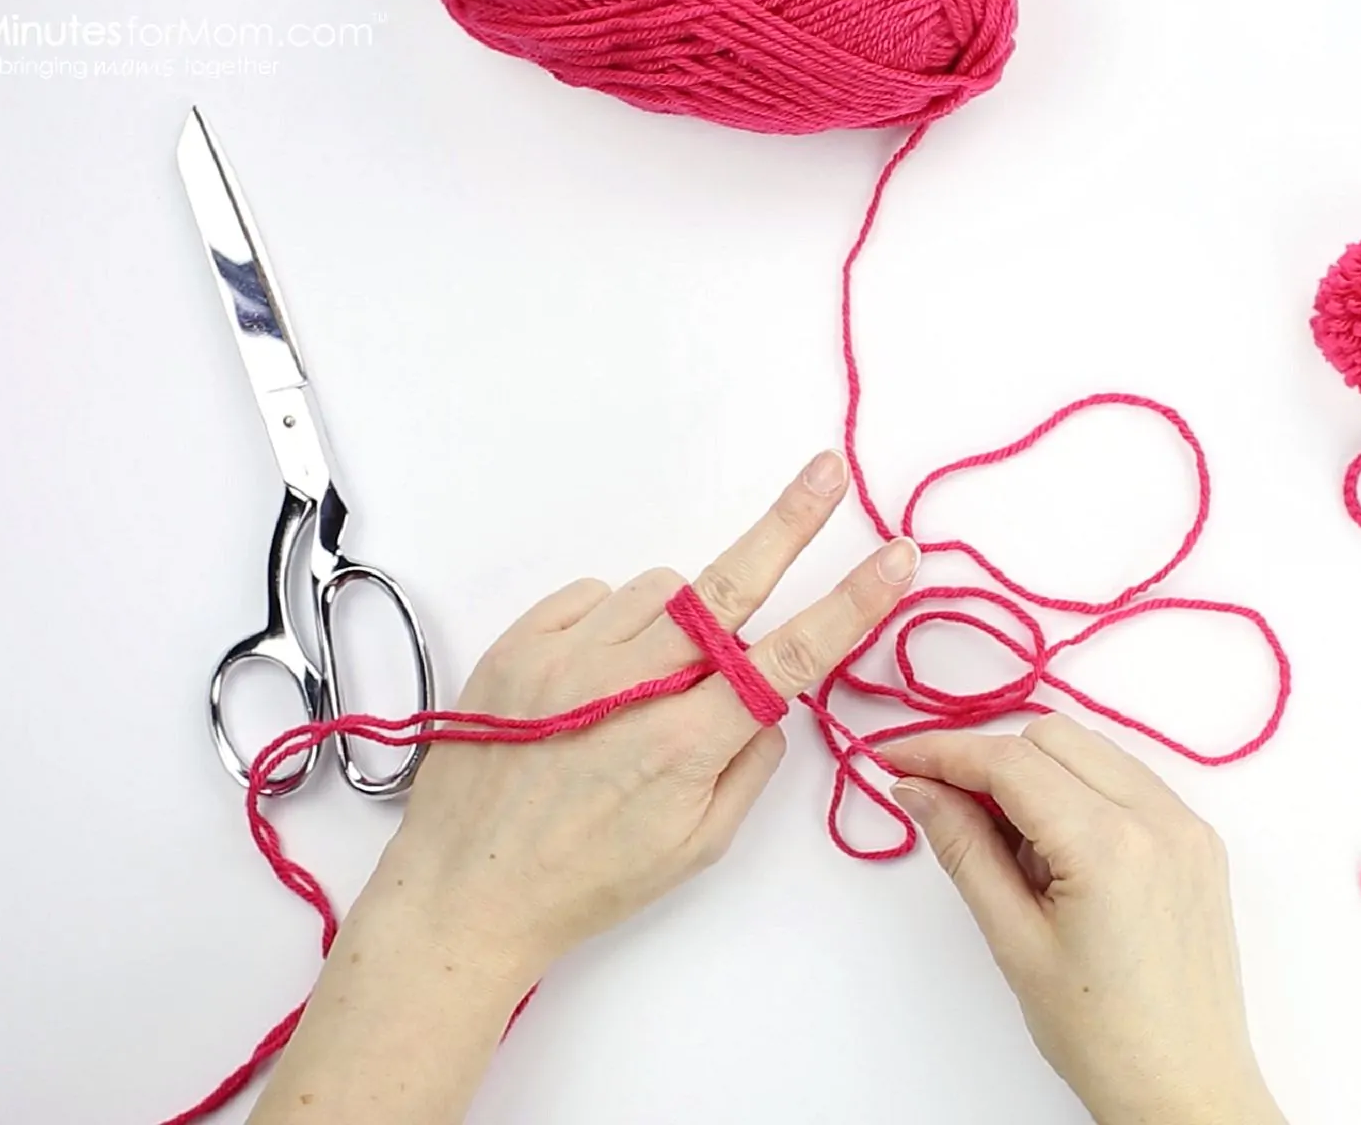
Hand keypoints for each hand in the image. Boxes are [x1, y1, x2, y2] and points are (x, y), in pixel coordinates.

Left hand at [375, 449, 920, 971]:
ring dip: (682, 618)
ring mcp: (567, 656)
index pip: (791, 656)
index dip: (852, 602)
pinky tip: (602, 673)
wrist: (464, 889)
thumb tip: (771, 703)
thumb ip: (748, 765)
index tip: (896, 557)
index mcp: (684, 744)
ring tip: (654, 678)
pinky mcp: (518, 643)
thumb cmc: (586, 882)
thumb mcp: (695, 847)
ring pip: (661, 590)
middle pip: (729, 585)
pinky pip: (593, 594)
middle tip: (826, 471)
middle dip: (788, 523)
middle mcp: (630, 686)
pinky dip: (614, 620)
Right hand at [882, 716, 1283, 1124]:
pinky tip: (1059, 854)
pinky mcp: (1200, 842)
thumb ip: (963, 850)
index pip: (1010, 761)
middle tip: (950, 814)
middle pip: (1053, 737)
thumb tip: (916, 788)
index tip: (895, 761)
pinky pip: (1129, 783)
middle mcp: (1159, 819)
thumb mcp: (1014, 941)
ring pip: (1093, 751)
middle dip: (992, 762)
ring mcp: (1188, 826)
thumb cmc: (1099, 1033)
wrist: (1184, 1087)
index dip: (943, 752)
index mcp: (1110, 845)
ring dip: (1039, 774)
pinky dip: (1082, 794)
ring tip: (1013, 851)